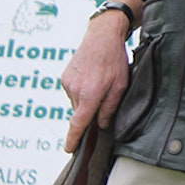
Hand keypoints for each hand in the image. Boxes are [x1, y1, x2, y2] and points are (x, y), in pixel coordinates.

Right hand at [60, 16, 131, 152]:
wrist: (102, 35)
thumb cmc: (115, 60)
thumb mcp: (120, 85)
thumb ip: (110, 107)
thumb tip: (100, 125)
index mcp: (89, 94)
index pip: (78, 123)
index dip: (73, 139)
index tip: (69, 150)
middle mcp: (74, 90)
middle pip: (80, 113)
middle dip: (89, 113)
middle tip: (103, 99)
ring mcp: (67, 83)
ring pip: (76, 103)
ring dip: (86, 100)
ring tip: (100, 83)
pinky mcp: (64, 77)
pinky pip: (72, 92)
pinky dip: (81, 91)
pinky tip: (92, 78)